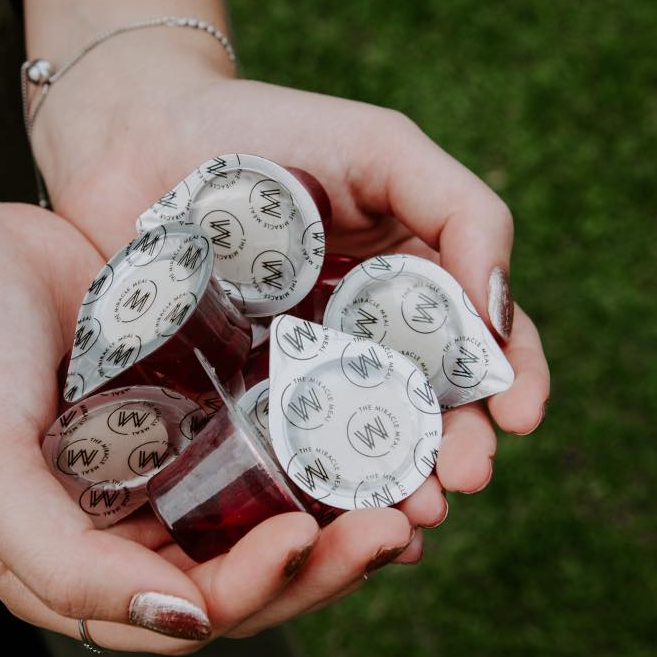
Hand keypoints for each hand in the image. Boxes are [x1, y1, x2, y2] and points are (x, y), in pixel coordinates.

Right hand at [0, 191, 413, 652]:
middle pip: (250, 581)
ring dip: (339, 521)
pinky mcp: (194, 416)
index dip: (257, 588)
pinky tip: (367, 436)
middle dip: (325, 565)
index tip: (304, 534)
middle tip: (394, 524)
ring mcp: (168, 477)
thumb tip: (190, 622)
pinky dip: (318, 457)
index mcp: (81, 572)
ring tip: (403, 494)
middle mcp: (134, 537)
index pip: (193, 615)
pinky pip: (268, 452)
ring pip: (270, 523)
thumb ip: (63, 564)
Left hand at [30, 36, 550, 527]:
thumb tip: (502, 313)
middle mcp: (366, 345)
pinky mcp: (234, 408)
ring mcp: (300, 382)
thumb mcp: (383, 149)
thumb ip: (463, 212)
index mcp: (413, 289)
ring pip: (362, 449)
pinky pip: (281, 462)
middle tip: (463, 481)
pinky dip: (313, 502)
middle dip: (458, 451)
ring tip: (409, 516)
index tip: (522, 416)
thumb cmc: (267, 129)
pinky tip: (333, 526)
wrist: (135, 135)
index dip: (515, 383)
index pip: (486, 345)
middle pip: (432, 412)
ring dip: (397, 489)